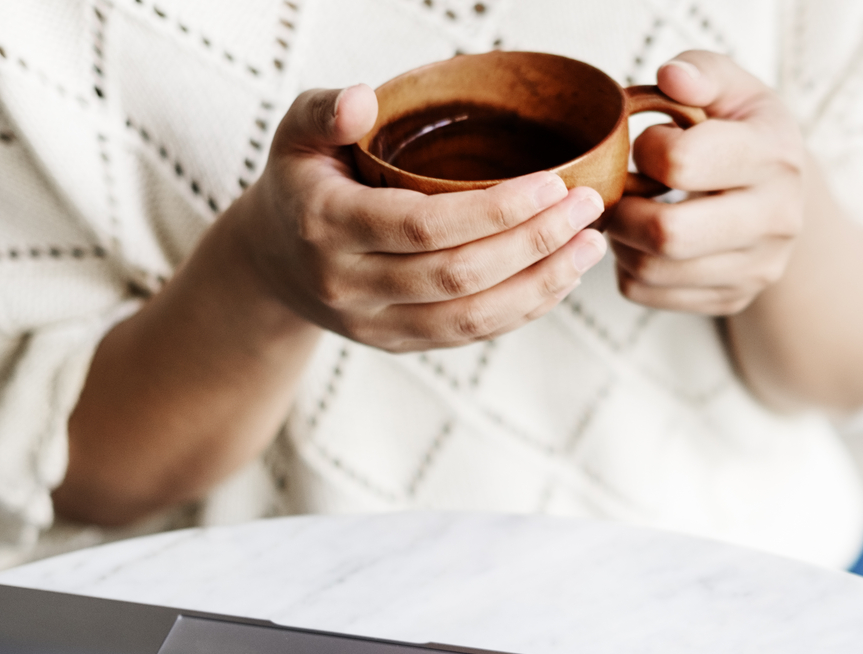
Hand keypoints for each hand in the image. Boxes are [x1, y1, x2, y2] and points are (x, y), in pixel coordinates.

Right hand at [228, 84, 609, 350]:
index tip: (554, 183)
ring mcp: (375, 324)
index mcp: (326, 225)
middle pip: (458, 276)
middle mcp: (348, 285)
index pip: (423, 226)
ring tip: (591, 247)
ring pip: (471, 317)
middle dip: (534, 242)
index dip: (495, 210)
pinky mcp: (400, 344)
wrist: (272, 264)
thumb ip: (326, 110)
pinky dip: (523, 310)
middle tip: (588, 207)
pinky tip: (561, 277)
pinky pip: (470, 335)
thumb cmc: (301, 183)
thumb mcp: (295, 134)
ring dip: (541, 284)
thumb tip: (366, 99)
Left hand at [606, 52, 805, 315]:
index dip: (647, 148)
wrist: (784, 196)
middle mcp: (776, 219)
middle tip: (620, 190)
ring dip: (620, 239)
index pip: (681, 163)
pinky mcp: (733, 299)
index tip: (653, 142)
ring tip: (629, 212)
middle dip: (623, 210)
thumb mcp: (733, 89)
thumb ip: (701, 72)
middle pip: (667, 234)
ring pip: (651, 270)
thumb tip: (670, 77)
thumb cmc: (745, 133)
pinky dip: (628, 268)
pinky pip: (647, 294)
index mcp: (773, 155)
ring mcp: (758, 268)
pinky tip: (642, 241)